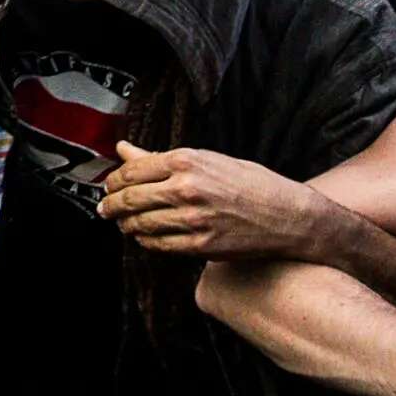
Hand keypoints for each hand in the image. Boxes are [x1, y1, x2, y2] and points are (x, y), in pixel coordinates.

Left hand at [99, 143, 324, 258]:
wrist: (290, 217)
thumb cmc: (251, 184)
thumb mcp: (209, 160)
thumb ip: (160, 158)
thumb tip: (123, 148)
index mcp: (188, 160)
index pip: (132, 171)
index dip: (114, 181)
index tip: (110, 186)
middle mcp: (187, 188)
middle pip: (131, 199)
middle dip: (112, 205)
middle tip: (106, 208)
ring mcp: (193, 219)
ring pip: (141, 224)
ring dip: (127, 225)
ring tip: (124, 223)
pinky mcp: (200, 246)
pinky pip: (158, 245)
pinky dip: (146, 241)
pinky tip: (145, 237)